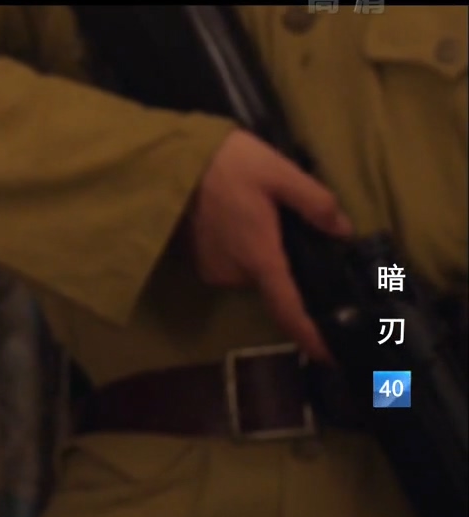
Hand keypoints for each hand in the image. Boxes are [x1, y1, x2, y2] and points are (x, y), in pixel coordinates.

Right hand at [187, 129, 353, 361]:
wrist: (174, 160)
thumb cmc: (229, 164)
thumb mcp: (281, 173)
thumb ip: (315, 203)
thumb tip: (343, 230)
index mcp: (260, 257)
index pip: (288, 308)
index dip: (309, 336)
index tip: (328, 356)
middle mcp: (236, 273)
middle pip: (275, 280)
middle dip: (286, 261)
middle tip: (287, 223)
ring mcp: (214, 268)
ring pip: (254, 270)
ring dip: (263, 251)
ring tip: (261, 213)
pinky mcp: (199, 260)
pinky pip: (234, 263)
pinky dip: (243, 247)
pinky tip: (240, 217)